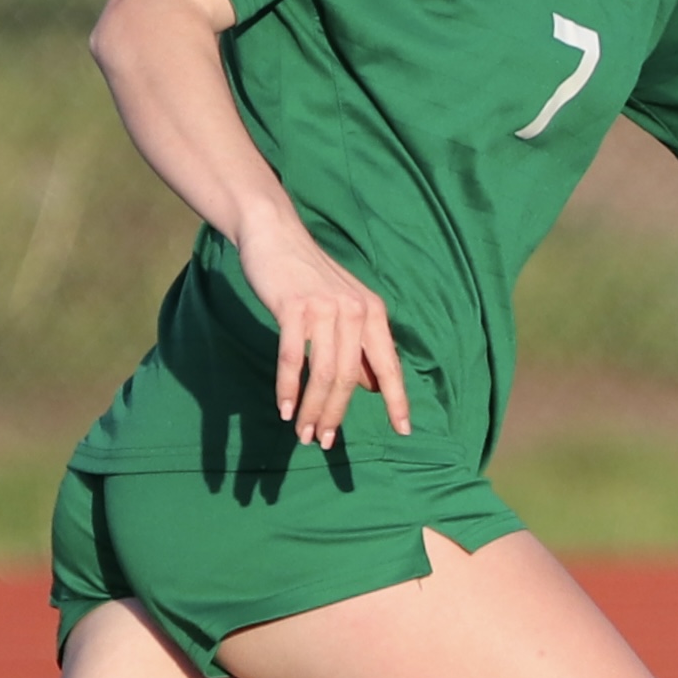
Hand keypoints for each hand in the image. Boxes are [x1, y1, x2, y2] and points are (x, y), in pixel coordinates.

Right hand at [234, 219, 412, 447]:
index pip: (389, 365)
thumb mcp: (343, 308)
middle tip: (324, 442)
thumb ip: (359, 345)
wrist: (274, 234)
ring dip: (313, 409)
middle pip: (350, 378)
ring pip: (324, 373)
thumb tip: (372, 387)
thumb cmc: (308, 278)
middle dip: (337, 415)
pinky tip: (285, 410)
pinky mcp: (294, 307)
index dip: (397, 400)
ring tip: (305, 434)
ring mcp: (325, 308)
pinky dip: (289, 388)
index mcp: (372, 313)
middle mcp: (355, 311)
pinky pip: (294, 358)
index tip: (403, 430)